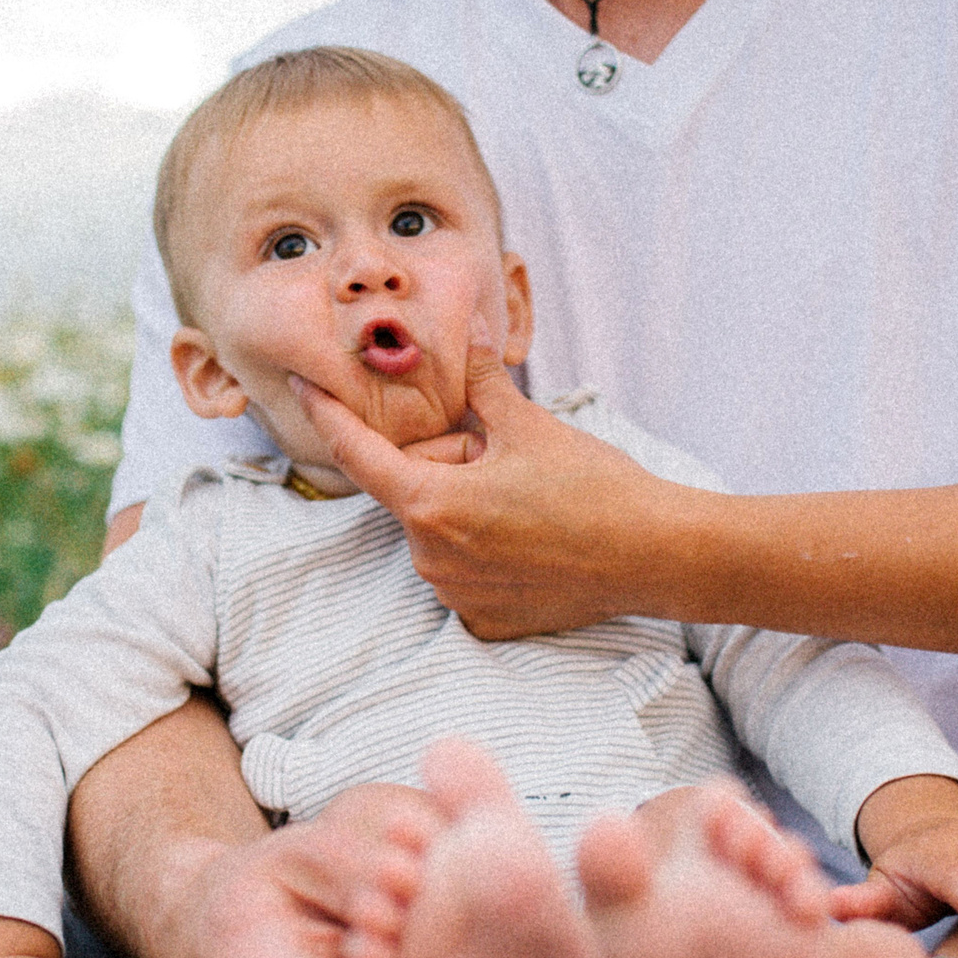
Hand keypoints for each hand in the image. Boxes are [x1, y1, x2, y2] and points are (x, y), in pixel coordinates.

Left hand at [291, 338, 676, 638]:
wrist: (654, 555)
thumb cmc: (594, 488)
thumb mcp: (528, 424)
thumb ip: (481, 382)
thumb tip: (467, 334)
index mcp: (432, 506)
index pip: (360, 456)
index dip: (328, 417)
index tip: (303, 389)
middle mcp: (431, 559)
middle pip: (414, 493)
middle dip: (448, 466)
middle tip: (506, 456)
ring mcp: (455, 597)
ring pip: (439, 532)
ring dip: (466, 508)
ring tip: (529, 501)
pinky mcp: (482, 623)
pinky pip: (464, 572)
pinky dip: (486, 551)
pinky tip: (534, 543)